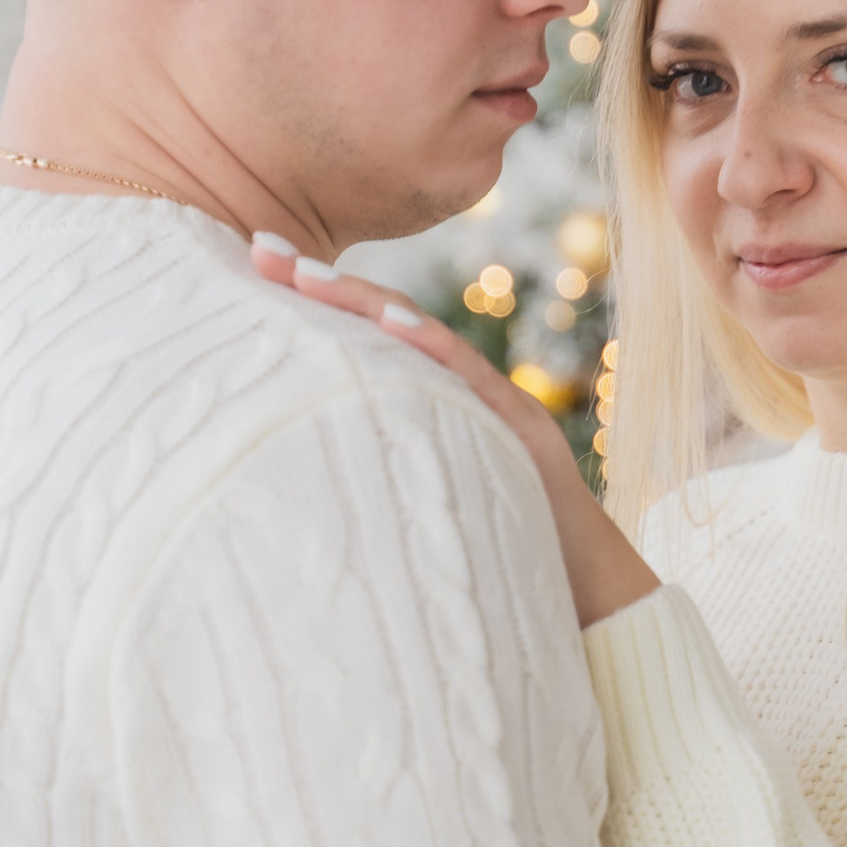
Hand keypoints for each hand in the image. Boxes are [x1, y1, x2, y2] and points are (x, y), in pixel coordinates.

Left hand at [250, 238, 659, 627]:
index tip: (257, 274)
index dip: (316, 306)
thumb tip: (294, 483)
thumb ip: (377, 480)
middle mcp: (462, 395)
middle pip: (385, 326)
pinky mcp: (523, 432)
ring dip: (361, 302)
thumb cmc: (499, 564)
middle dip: (321, 286)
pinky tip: (390, 323)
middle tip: (257, 249)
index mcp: (432, 408)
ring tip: (303, 274)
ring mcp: (495, 408)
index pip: (368, 343)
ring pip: (423, 342)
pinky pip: (472, 384)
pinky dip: (431, 349)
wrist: (589, 597)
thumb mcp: (422, 509)